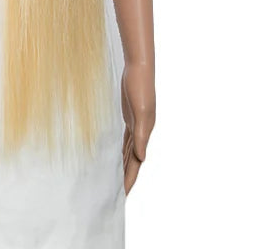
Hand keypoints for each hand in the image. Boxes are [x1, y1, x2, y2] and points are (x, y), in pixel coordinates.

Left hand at [121, 61, 154, 194]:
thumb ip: (141, 135)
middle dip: (127, 177)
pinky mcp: (129, 117)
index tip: (123, 195)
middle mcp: (142, 131)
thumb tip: (141, 158)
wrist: (138, 67)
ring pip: (129, 152)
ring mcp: (136, 124)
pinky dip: (122, 151)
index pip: (137, 162)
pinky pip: (126, 140)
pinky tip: (117, 156)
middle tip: (118, 195)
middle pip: (133, 161)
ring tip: (117, 181)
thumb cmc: (140, 86)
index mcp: (145, 132)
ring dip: (124, 166)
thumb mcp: (139, 111)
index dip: (130, 178)